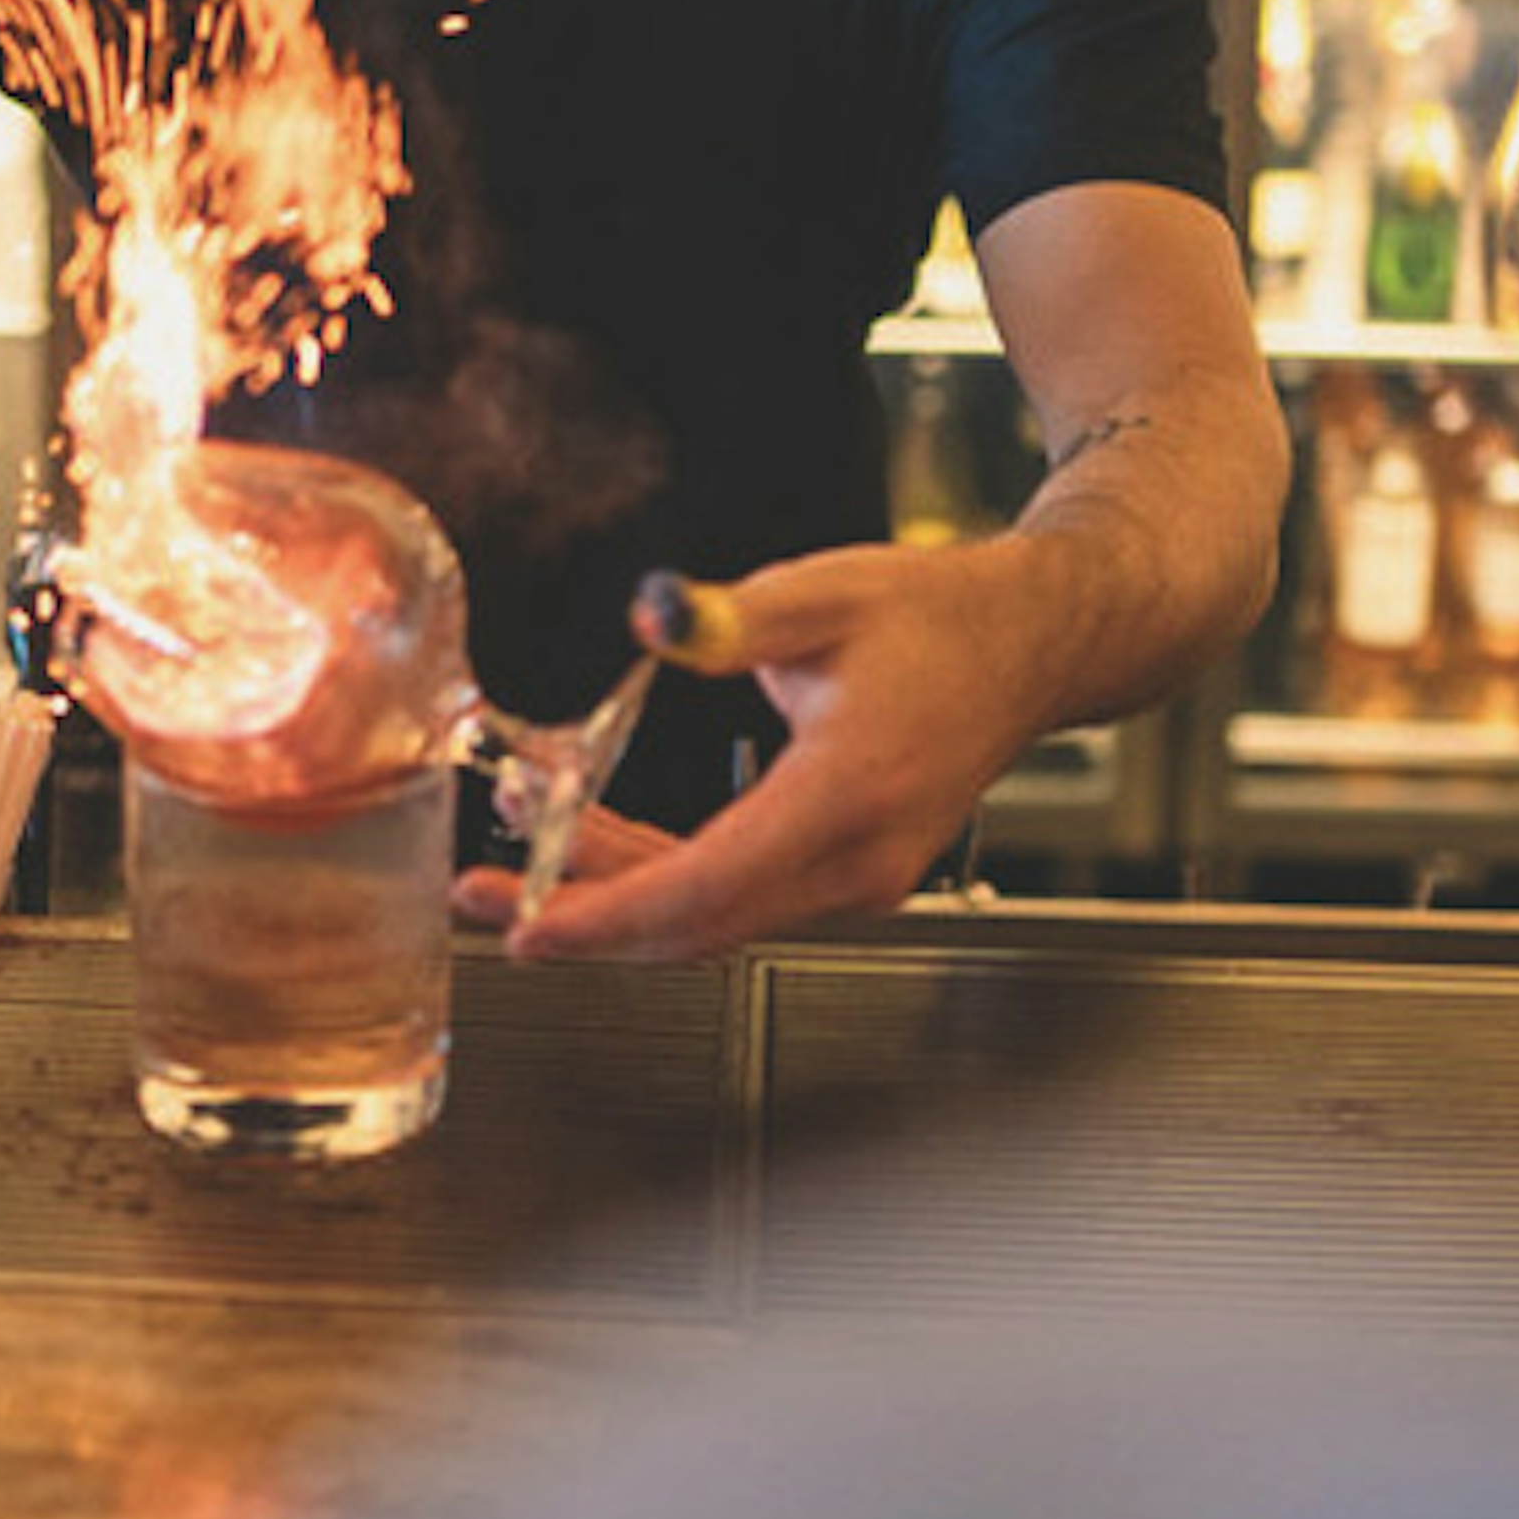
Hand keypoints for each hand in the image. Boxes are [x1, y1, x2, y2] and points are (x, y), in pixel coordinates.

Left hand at [469, 537, 1054, 966]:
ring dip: (621, 895)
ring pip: (716, 918)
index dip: (605, 915)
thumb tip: (657, 615)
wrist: (1029, 645)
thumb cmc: (941, 619)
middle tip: (490, 896)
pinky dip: (667, 881)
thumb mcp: (828, 594)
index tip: (527, 925)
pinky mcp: (850, 874)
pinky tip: (606, 839)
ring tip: (534, 848)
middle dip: (586, 919)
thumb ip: (735, 615)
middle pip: (699, 925)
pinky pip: (741, 898)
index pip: (706, 885)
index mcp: (848, 792)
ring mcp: (860, 877)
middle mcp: (859, 857)